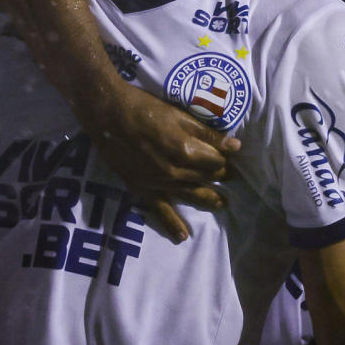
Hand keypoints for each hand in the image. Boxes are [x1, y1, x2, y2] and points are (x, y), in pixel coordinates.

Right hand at [84, 82, 239, 242]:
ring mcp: (159, 183)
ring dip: (209, 199)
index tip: (228, 157)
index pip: (217, 161)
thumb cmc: (145, 108)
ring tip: (222, 203)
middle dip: (220, 176)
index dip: (225, 159)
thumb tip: (236, 146)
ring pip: (192, 195)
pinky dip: (172, 224)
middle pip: (207, 178)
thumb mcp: (179, 115)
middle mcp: (176, 172)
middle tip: (228, 175)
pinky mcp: (143, 189)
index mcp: (186, 150)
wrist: (108, 115)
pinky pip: (160, 211)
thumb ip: (207, 134)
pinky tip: (183, 236)